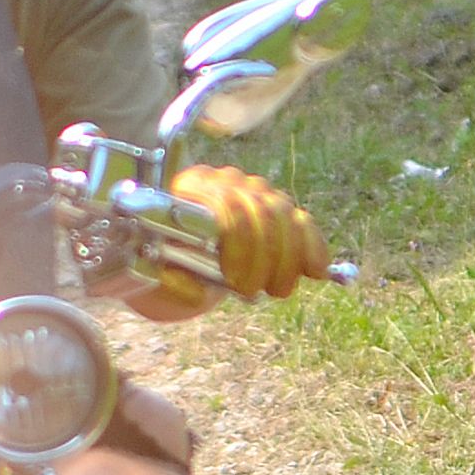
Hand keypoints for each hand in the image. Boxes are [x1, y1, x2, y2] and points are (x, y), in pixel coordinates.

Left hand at [167, 165, 331, 302]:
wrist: (171, 262)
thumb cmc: (161, 273)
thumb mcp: (157, 282)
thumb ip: (174, 283)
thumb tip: (200, 289)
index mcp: (187, 191)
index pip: (226, 204)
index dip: (238, 244)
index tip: (234, 281)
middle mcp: (222, 181)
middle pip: (260, 208)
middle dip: (265, 256)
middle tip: (255, 293)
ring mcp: (250, 190)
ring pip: (283, 213)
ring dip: (288, 257)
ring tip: (277, 290)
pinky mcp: (273, 206)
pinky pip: (300, 220)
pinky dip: (312, 246)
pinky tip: (318, 270)